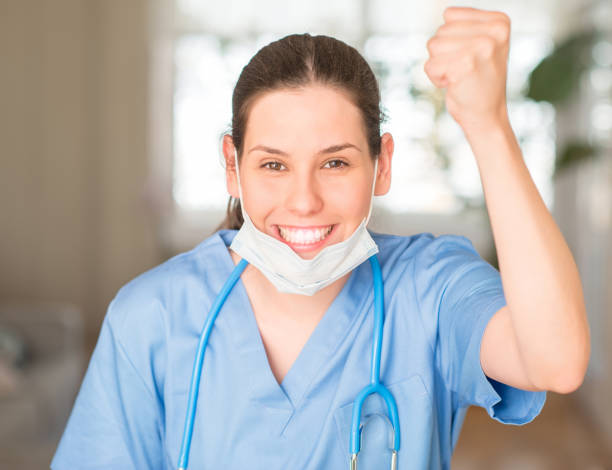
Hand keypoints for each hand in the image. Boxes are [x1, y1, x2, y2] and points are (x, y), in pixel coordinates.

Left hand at [424, 7, 510, 133]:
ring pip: (433, 46)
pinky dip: (436, 78)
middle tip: (463, 70)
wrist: (487, 115)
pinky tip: (454, 85)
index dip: (451, 39)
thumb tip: (446, 13)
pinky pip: (430, 65)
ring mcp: (481, 47)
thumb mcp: (481, 44)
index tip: (469, 56)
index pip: (450, 15)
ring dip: (439, 65)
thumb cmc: (478, 81)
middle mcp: (494, 32)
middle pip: (440, 31)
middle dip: (444, 54)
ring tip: (459, 76)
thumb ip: (465, 25)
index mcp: (500, 21)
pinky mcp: (465, 65)